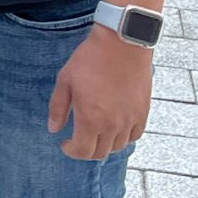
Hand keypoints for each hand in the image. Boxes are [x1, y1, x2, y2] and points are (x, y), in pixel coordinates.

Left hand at [48, 27, 151, 159]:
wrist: (121, 45)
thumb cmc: (90, 60)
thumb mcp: (65, 81)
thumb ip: (58, 108)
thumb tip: (54, 129)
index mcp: (90, 119)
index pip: (82, 151)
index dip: (71, 151)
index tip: (64, 143)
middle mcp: (113, 125)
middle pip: (100, 153)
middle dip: (85, 150)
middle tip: (77, 140)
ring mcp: (130, 120)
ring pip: (118, 147)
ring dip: (104, 145)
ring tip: (94, 133)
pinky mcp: (143, 112)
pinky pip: (134, 136)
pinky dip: (123, 138)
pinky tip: (114, 128)